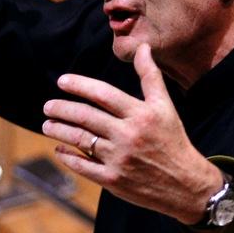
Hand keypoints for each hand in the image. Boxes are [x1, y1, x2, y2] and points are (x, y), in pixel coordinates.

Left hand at [42, 44, 224, 223]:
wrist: (186, 185)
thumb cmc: (173, 141)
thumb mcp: (165, 106)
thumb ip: (150, 76)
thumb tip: (143, 47)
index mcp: (140, 115)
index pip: (103, 94)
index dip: (80, 85)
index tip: (62, 81)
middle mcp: (128, 135)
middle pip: (86, 117)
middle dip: (62, 109)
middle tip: (48, 106)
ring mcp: (119, 159)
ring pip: (80, 140)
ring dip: (59, 131)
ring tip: (47, 125)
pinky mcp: (113, 180)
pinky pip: (83, 166)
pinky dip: (68, 156)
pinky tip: (60, 149)